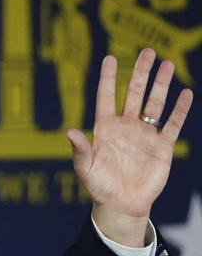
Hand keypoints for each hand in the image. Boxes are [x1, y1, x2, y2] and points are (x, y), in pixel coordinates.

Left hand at [67, 48, 192, 246]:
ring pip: (154, 104)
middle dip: (140, 73)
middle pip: (133, 93)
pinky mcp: (161, 147)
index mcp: (105, 128)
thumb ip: (80, 149)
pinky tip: (185, 93)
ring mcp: (144, 135)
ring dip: (161, 85)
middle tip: (147, 51)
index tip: (110, 57)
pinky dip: (180, 110)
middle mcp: (126, 127)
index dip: (108, 78)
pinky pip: (172, 124)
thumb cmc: (99, 186)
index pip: (106, 97)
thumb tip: (70, 131)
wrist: (121, 205)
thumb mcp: (85, 168)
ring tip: (167, 64)